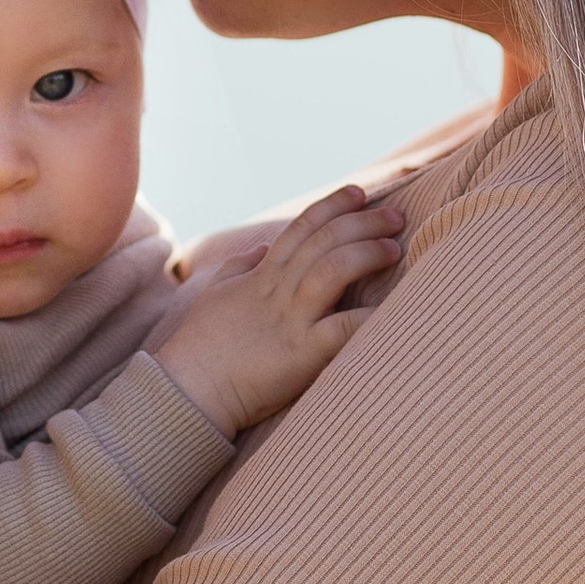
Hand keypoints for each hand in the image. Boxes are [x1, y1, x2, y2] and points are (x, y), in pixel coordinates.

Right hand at [154, 187, 404, 435]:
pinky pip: (341, 329)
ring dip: (366, 253)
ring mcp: (290, 320)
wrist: (188, 389)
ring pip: (332, 270)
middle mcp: (278, 291)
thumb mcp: (215, 295)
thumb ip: (239, 267)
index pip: (301, 228)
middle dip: (364, 223)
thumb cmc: (199, 346)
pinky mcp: (301, 354)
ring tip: (394, 248)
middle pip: (324, 241)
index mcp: (261, 276)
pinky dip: (369, 317)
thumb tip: (261, 246)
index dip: (333, 206)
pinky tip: (395, 308)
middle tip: (396, 217)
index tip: (361, 194)